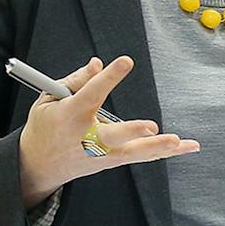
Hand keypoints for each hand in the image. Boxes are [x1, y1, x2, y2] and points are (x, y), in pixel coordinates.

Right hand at [17, 56, 199, 208]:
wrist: (38, 164)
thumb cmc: (47, 125)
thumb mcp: (49, 99)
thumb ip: (76, 80)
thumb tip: (98, 64)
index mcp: (69, 116)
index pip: (90, 94)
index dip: (108, 77)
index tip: (126, 62)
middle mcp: (87, 137)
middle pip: (112, 135)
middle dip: (131, 132)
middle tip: (151, 127)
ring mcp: (101, 153)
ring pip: (132, 152)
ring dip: (157, 147)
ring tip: (179, 142)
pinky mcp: (111, 161)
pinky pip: (141, 156)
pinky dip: (163, 152)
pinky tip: (187, 146)